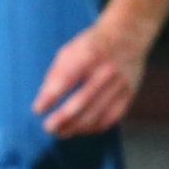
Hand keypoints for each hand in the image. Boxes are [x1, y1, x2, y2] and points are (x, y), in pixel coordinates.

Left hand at [32, 15, 151, 137]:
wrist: (128, 35)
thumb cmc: (91, 44)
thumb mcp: (69, 50)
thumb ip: (57, 74)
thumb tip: (44, 100)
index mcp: (89, 55)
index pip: (66, 79)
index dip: (50, 97)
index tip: (37, 110)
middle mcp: (107, 71)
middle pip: (83, 101)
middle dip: (63, 118)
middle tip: (48, 127)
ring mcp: (121, 84)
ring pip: (98, 114)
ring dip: (77, 127)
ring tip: (61, 132)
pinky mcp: (130, 94)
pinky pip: (112, 117)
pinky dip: (94, 127)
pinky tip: (80, 130)